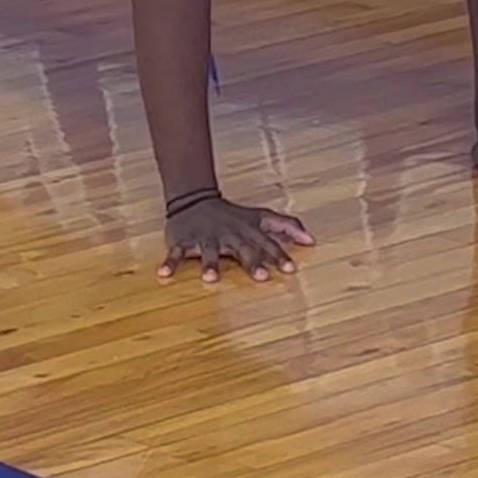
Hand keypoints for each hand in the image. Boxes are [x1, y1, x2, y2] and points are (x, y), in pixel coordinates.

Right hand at [158, 195, 313, 282]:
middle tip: (261, 277)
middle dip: (252, 262)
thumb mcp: (261, 217)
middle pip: (242, 250)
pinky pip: (176, 252)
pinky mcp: (185, 240)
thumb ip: (286, 227)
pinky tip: (164, 275)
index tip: (290, 270)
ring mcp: (206, 237)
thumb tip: (312, 239)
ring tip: (211, 279)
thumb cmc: (233, 215)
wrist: (195, 199)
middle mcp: (229, 235)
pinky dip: (170, 262)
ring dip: (209, 264)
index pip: (267, 244)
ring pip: (208, 252)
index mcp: (247, 232)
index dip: (279, 256)